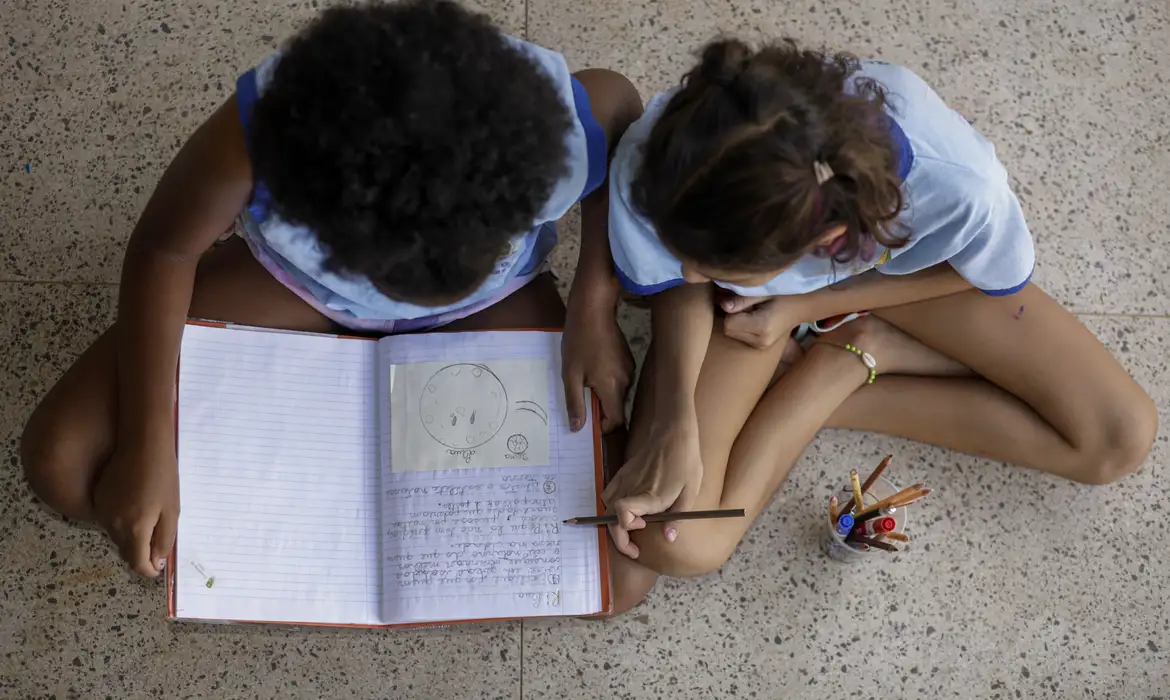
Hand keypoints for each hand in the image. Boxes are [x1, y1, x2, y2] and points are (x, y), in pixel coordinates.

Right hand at [93, 440, 178, 577]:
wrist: (142, 443)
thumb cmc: (163, 475)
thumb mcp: (172, 510)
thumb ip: (164, 539)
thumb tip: (156, 562)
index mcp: (133, 528)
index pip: (136, 563)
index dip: (148, 569)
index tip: (158, 567)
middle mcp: (112, 524)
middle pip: (126, 550)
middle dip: (142, 551)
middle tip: (160, 536)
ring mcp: (102, 511)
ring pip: (118, 536)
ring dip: (133, 536)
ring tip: (151, 516)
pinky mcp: (98, 499)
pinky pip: (111, 520)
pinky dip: (123, 521)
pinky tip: (137, 504)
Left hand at [562, 295, 633, 432]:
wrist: (593, 309)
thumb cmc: (579, 341)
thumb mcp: (570, 374)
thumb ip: (574, 403)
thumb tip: (577, 427)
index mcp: (612, 387)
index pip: (616, 421)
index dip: (602, 427)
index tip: (587, 422)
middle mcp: (626, 381)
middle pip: (616, 407)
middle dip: (600, 409)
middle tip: (580, 398)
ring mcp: (629, 368)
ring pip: (617, 393)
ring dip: (602, 393)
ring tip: (584, 380)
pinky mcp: (628, 358)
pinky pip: (619, 379)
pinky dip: (607, 381)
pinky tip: (593, 367)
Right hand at [602, 403, 702, 558]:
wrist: (673, 432)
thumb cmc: (685, 460)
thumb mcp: (691, 491)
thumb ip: (678, 517)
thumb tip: (668, 538)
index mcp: (650, 495)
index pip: (622, 514)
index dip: (627, 528)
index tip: (642, 528)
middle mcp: (632, 489)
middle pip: (610, 518)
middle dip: (620, 539)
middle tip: (634, 548)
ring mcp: (625, 480)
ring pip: (607, 508)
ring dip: (615, 524)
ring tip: (632, 531)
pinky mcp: (622, 474)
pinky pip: (608, 495)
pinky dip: (612, 508)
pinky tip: (628, 511)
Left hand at [721, 294, 803, 348]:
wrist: (802, 306)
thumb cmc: (784, 294)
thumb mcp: (763, 291)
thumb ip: (743, 299)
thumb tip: (723, 306)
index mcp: (762, 327)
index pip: (729, 323)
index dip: (732, 310)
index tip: (745, 303)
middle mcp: (761, 341)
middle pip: (729, 330)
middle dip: (733, 317)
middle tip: (749, 307)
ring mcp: (761, 346)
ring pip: (732, 334)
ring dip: (737, 323)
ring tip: (753, 313)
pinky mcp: (760, 347)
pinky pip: (740, 337)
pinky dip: (742, 327)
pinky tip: (755, 319)